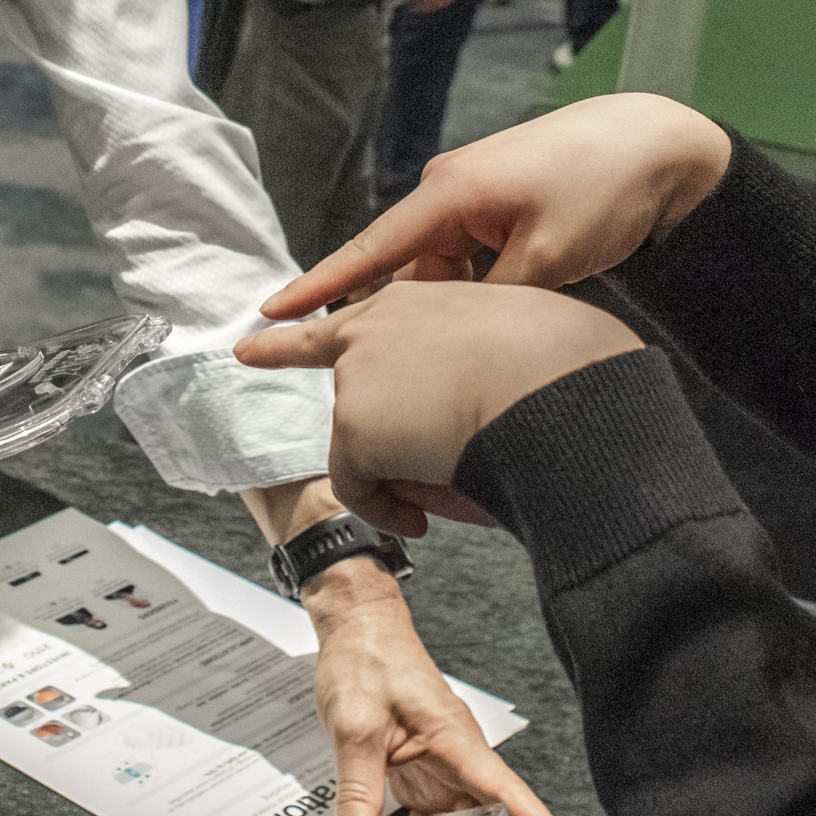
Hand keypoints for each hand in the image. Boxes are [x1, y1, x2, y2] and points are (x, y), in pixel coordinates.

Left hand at [241, 279, 638, 538]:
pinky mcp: (354, 424)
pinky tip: (421, 517)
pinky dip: (385, 510)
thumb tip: (469, 410)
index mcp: (419, 298)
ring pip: (361, 439)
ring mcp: (358, 374)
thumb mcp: (522, 339)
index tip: (260, 325)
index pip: (351, 307)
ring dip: (393, 466)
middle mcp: (376, 326)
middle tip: (247, 353)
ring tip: (450, 478)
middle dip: (281, 353)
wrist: (561, 388)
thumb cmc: (568, 367)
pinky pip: (358, 487)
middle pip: (327, 355)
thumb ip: (478, 361)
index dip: (300, 323)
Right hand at [265, 93, 731, 311]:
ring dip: (455, 304)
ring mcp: (477, 195)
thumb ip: (490, 299)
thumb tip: (456, 330)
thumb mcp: (547, 258)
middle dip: (404, 313)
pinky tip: (502, 316)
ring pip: (444, 267)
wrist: (662, 144)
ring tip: (477, 343)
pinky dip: (480, 287)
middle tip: (405, 364)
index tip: (270, 313)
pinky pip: (471, 256)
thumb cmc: (606, 186)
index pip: (370, 249)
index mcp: (449, 193)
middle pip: (406, 267)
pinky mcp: (503, 203)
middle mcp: (451, 188)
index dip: (319, 285)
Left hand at [299, 568, 582, 815]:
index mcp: (455, 739)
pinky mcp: (422, 766)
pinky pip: (433, 810)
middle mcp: (457, 753)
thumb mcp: (354, 729)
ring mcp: (441, 761)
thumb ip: (356, 791)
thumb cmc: (366, 659)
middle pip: (489, 813)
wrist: (357, 626)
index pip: (506, 790)